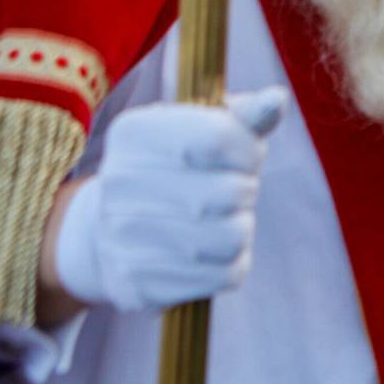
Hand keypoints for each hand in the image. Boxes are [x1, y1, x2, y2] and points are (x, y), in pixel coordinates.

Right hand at [46, 88, 287, 313]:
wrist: (106, 233)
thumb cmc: (175, 169)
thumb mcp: (205, 128)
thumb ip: (246, 115)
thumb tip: (278, 100)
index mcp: (134, 132)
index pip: (219, 137)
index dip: (248, 150)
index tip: (246, 155)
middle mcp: (119, 181)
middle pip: (229, 192)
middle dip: (245, 191)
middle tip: (232, 191)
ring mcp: (122, 235)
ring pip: (232, 237)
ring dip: (240, 228)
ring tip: (220, 220)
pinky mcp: (138, 283)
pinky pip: (225, 275)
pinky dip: (232, 263)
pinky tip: (210, 252)